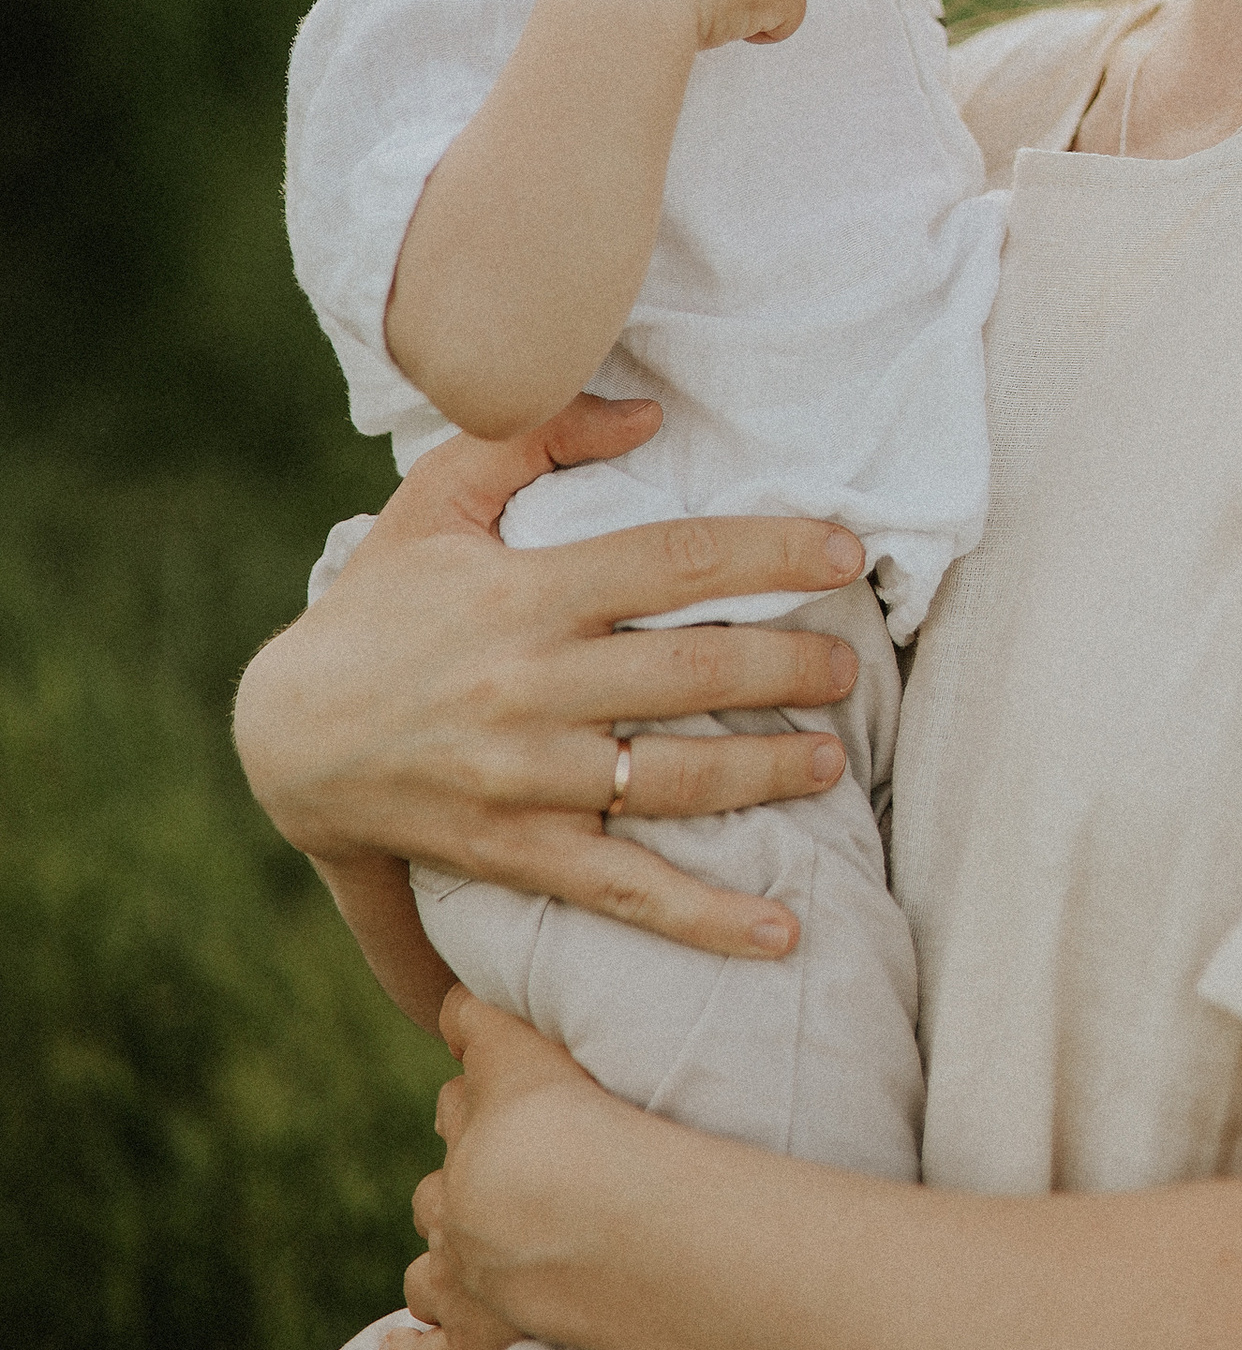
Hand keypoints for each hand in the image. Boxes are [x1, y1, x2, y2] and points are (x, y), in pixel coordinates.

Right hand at [232, 396, 867, 959]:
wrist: (285, 736)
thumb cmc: (380, 604)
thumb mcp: (436, 498)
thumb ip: (535, 435)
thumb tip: (648, 416)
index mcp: (527, 592)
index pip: (674, 561)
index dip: (770, 552)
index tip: (846, 550)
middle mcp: (533, 686)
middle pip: (691, 671)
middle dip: (788, 666)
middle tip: (848, 665)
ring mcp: (527, 778)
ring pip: (673, 779)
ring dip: (766, 774)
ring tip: (833, 762)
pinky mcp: (516, 854)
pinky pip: (625, 890)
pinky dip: (705, 919)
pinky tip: (780, 933)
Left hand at [381, 989, 620, 1349]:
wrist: (605, 1227)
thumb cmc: (612, 1129)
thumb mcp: (552, 1053)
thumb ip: (497, 1026)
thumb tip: (450, 1002)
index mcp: (490, 1117)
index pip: (466, 1087)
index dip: (483, 1082)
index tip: (495, 1078)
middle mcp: (461, 1191)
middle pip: (444, 1172)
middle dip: (468, 1167)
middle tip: (513, 1171)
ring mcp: (462, 1274)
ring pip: (428, 1261)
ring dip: (448, 1252)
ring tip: (482, 1250)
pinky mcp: (472, 1347)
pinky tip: (404, 1347)